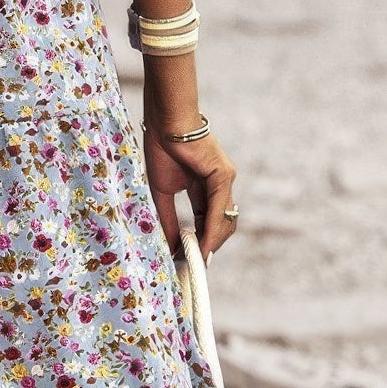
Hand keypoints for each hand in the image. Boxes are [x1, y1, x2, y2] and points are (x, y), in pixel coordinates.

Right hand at [141, 115, 237, 263]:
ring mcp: (224, 180)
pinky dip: (212, 229)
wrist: (165, 124)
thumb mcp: (163, 192)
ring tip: (197, 259)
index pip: (207, 220)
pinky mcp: (223, 175)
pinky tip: (203, 244)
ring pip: (223, 219)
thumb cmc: (161, 150)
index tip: (190, 258)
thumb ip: (169, 218)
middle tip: (194, 263)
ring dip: (211, 242)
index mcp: (204, 187)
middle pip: (220, 223)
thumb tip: (170, 246)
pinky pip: (218, 209)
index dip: (201, 240)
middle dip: (208, 245)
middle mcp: (219, 185)